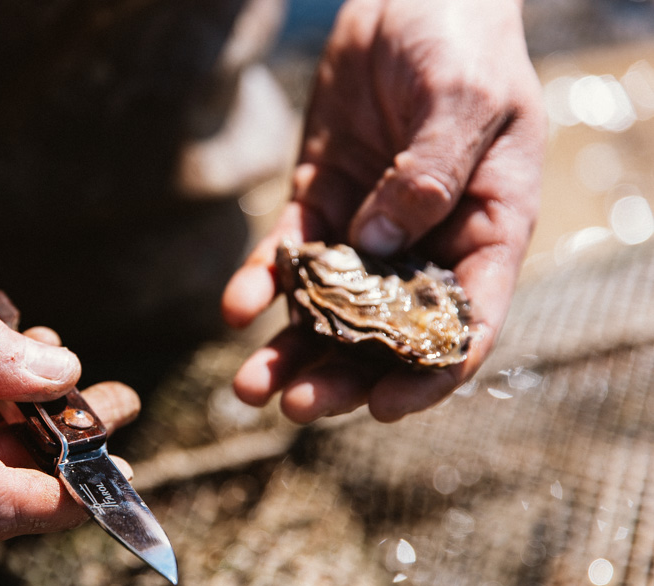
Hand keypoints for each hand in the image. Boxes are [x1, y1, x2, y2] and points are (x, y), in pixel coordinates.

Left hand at [222, 0, 544, 421]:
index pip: (462, 323)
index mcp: (486, 232)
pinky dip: (261, 281)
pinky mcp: (320, 199)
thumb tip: (380, 245)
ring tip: (249, 386)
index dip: (427, 374)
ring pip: (329, 307)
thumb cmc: (460, 42)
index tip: (384, 408)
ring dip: (289, 349)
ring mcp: (369, 226)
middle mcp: (426, 243)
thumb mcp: (462, 101)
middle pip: (384, 333)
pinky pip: (289, 252)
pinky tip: (234, 307)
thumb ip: (429, 176)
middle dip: (340, 376)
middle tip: (295, 406)